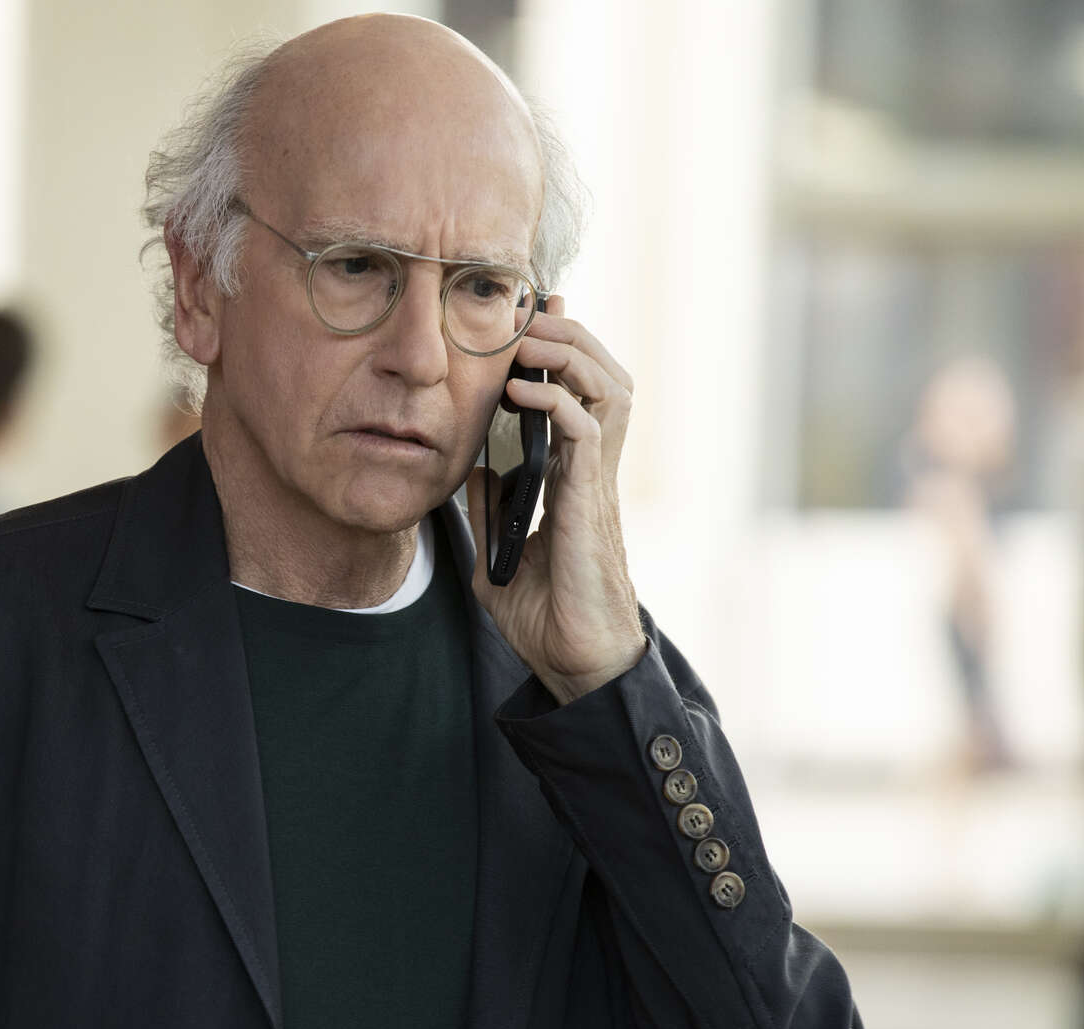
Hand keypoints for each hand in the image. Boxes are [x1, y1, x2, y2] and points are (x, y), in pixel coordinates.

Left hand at [463, 296, 644, 703]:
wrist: (575, 662)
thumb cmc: (547, 617)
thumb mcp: (499, 554)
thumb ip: (489, 509)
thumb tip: (474, 471)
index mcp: (574, 478)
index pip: (579, 394)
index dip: (560, 352)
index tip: (532, 315)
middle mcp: (594, 471)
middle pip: (604, 374)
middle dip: (571, 334)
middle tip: (532, 312)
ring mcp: (598, 482)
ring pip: (610, 388)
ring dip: (571, 352)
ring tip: (531, 337)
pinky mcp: (592, 501)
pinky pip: (588, 430)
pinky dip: (557, 400)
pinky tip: (522, 392)